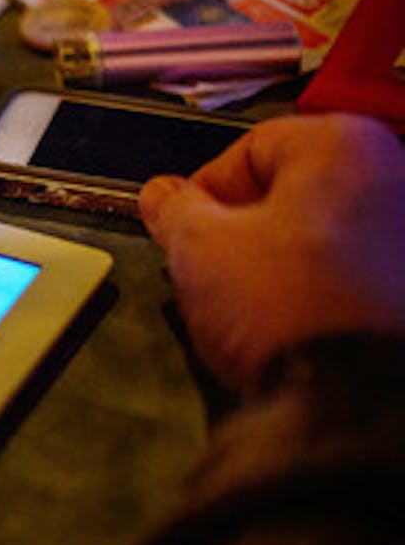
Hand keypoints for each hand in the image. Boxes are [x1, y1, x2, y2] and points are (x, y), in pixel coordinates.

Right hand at [139, 113, 404, 389]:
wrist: (355, 398)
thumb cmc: (284, 307)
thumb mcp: (199, 249)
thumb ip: (174, 211)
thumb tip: (162, 196)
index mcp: (345, 146)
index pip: (252, 148)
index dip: (203, 190)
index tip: (181, 227)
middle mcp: (395, 177)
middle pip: (295, 192)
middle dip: (246, 228)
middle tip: (211, 269)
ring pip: (327, 235)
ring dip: (284, 262)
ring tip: (251, 307)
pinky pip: (355, 275)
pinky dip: (322, 291)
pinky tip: (295, 328)